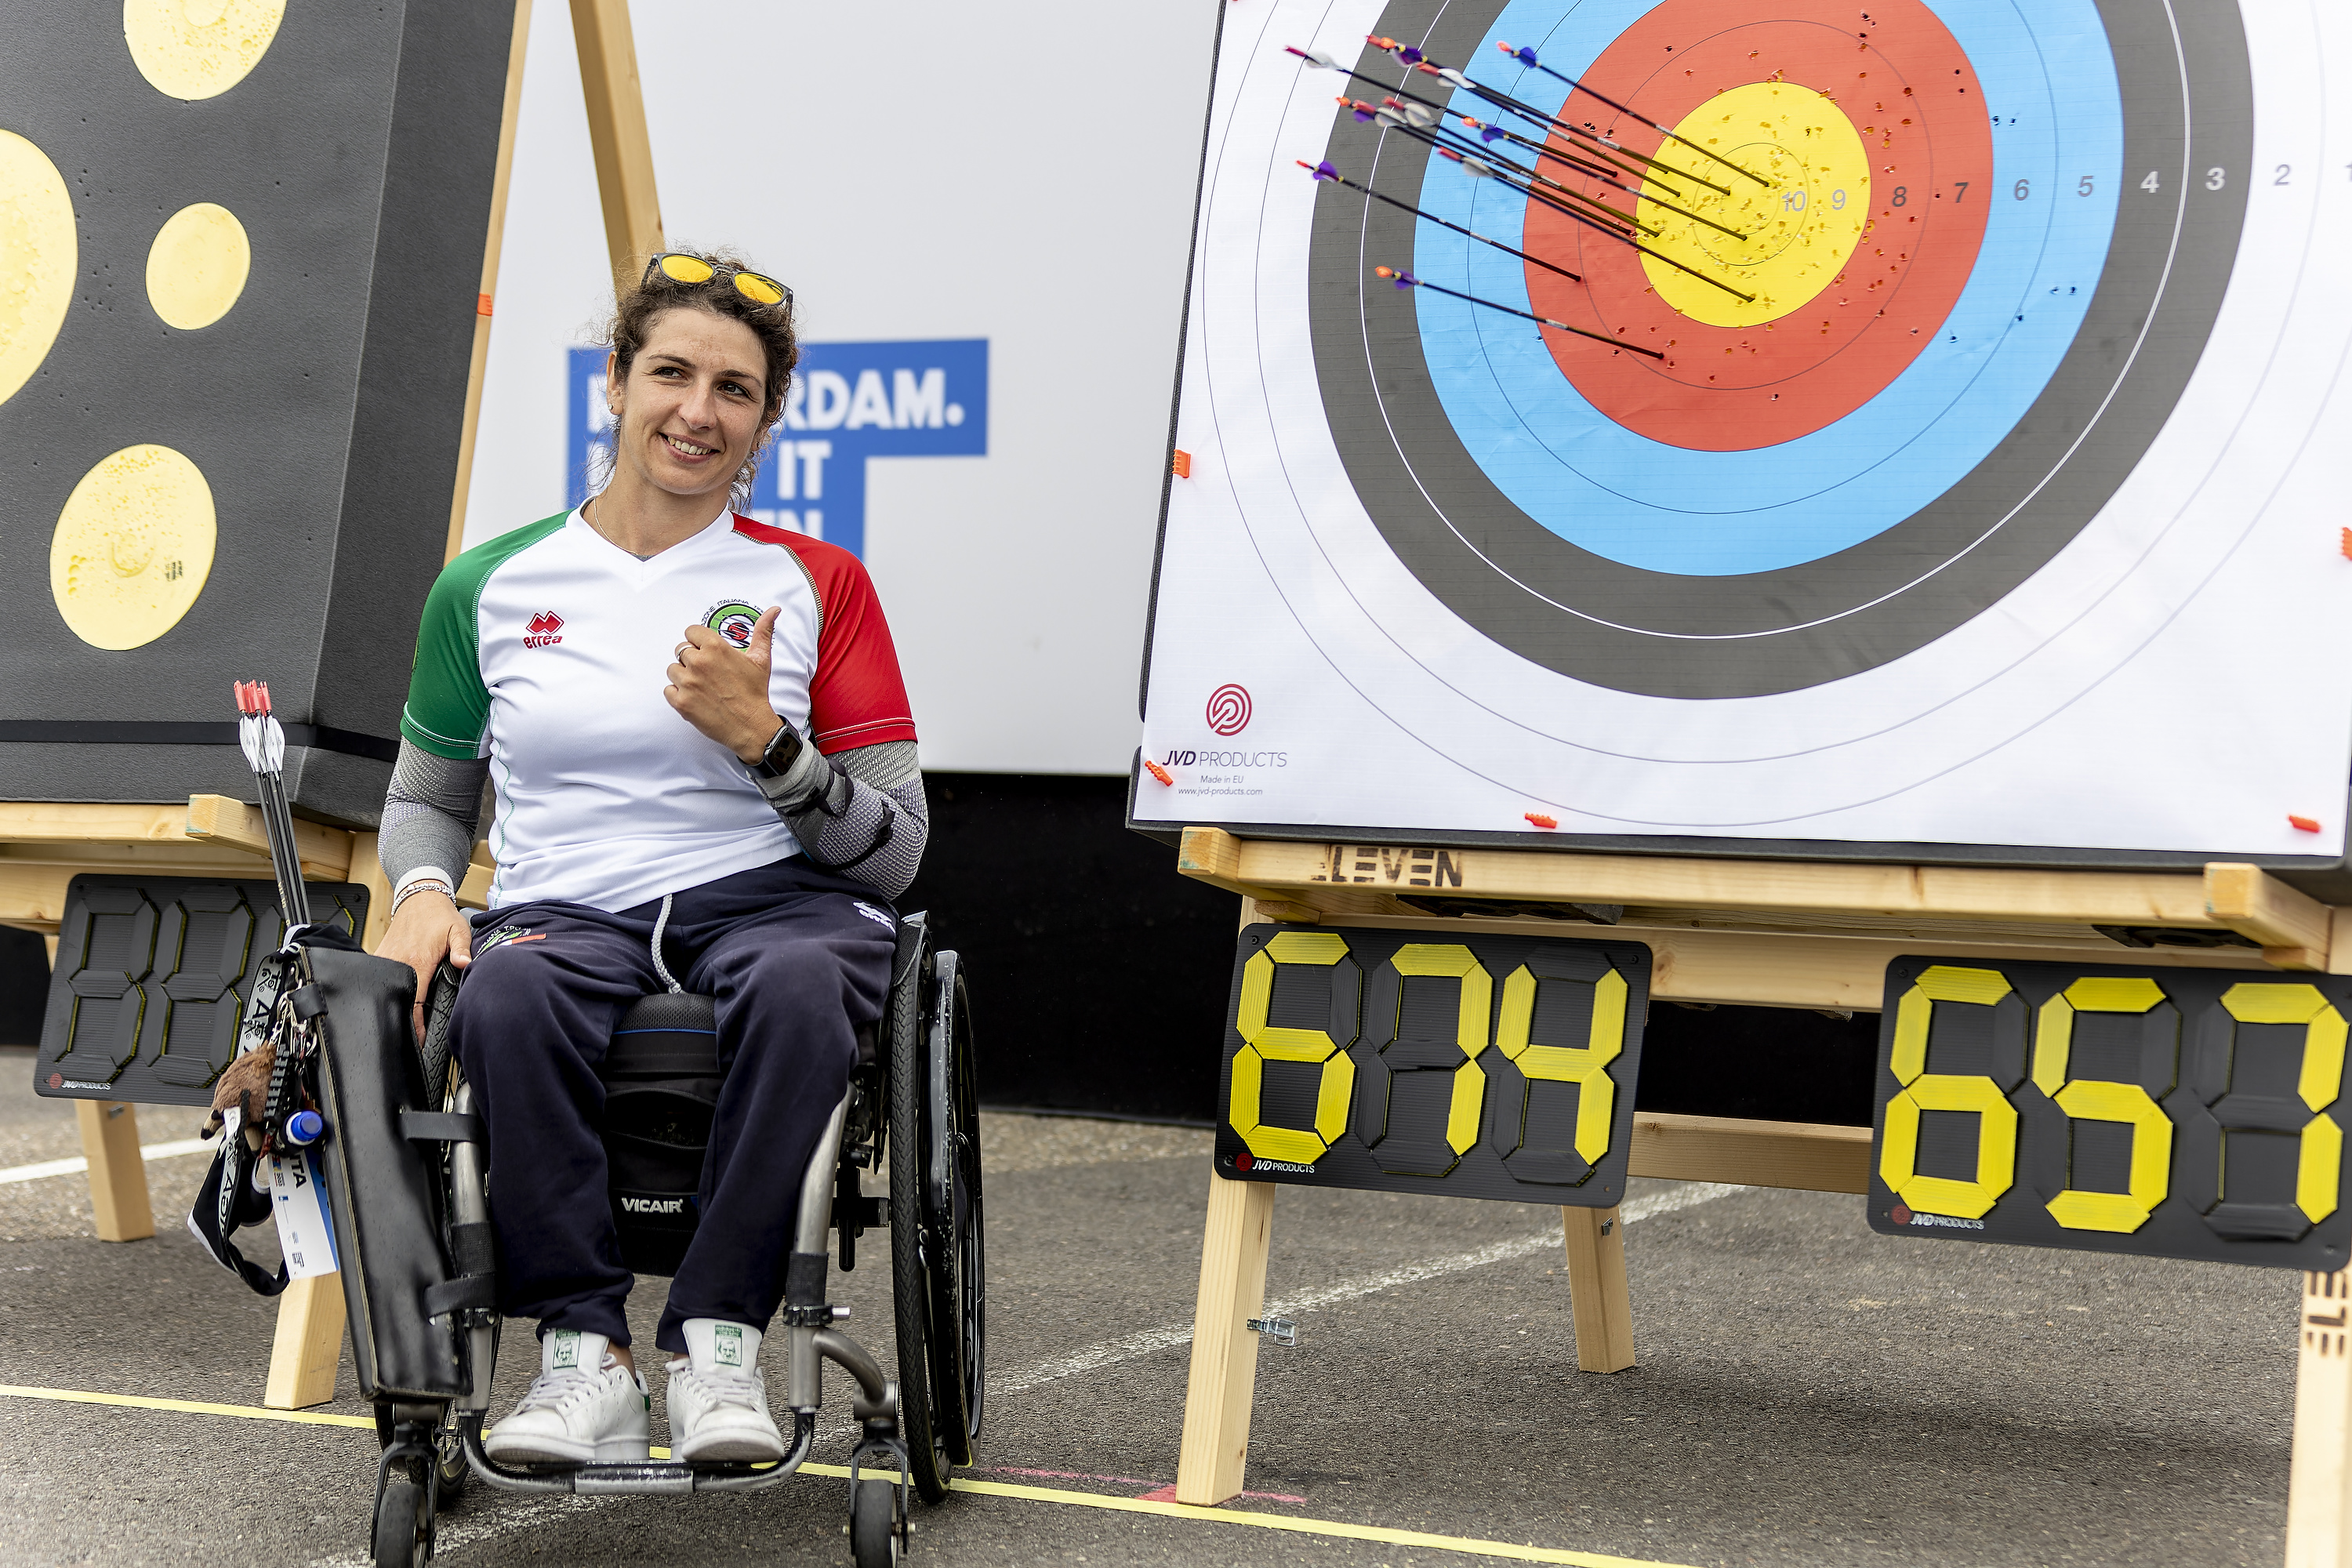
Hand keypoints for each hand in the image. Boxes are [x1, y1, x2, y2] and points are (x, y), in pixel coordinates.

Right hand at [378, 888, 471, 1040]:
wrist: (419, 896)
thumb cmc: (440, 915)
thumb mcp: (458, 930)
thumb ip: (462, 949)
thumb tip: (465, 965)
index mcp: (418, 960)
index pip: (415, 1000)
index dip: (415, 1023)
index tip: (419, 1040)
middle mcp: (399, 961)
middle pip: (399, 999)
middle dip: (404, 1019)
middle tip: (412, 1038)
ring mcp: (387, 958)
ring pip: (387, 989)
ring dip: (395, 1004)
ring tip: (403, 1023)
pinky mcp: (381, 954)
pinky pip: (381, 977)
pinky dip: (387, 989)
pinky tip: (394, 999)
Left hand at [666, 606, 784, 761]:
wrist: (751, 726)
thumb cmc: (756, 693)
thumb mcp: (761, 659)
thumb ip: (763, 631)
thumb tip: (774, 610)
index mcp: (716, 647)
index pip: (690, 632)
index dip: (699, 642)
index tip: (707, 652)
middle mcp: (699, 662)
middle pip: (680, 650)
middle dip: (692, 659)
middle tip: (708, 673)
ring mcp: (688, 683)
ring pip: (673, 669)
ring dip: (683, 676)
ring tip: (702, 686)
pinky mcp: (681, 702)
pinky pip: (668, 689)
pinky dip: (678, 694)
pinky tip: (695, 697)